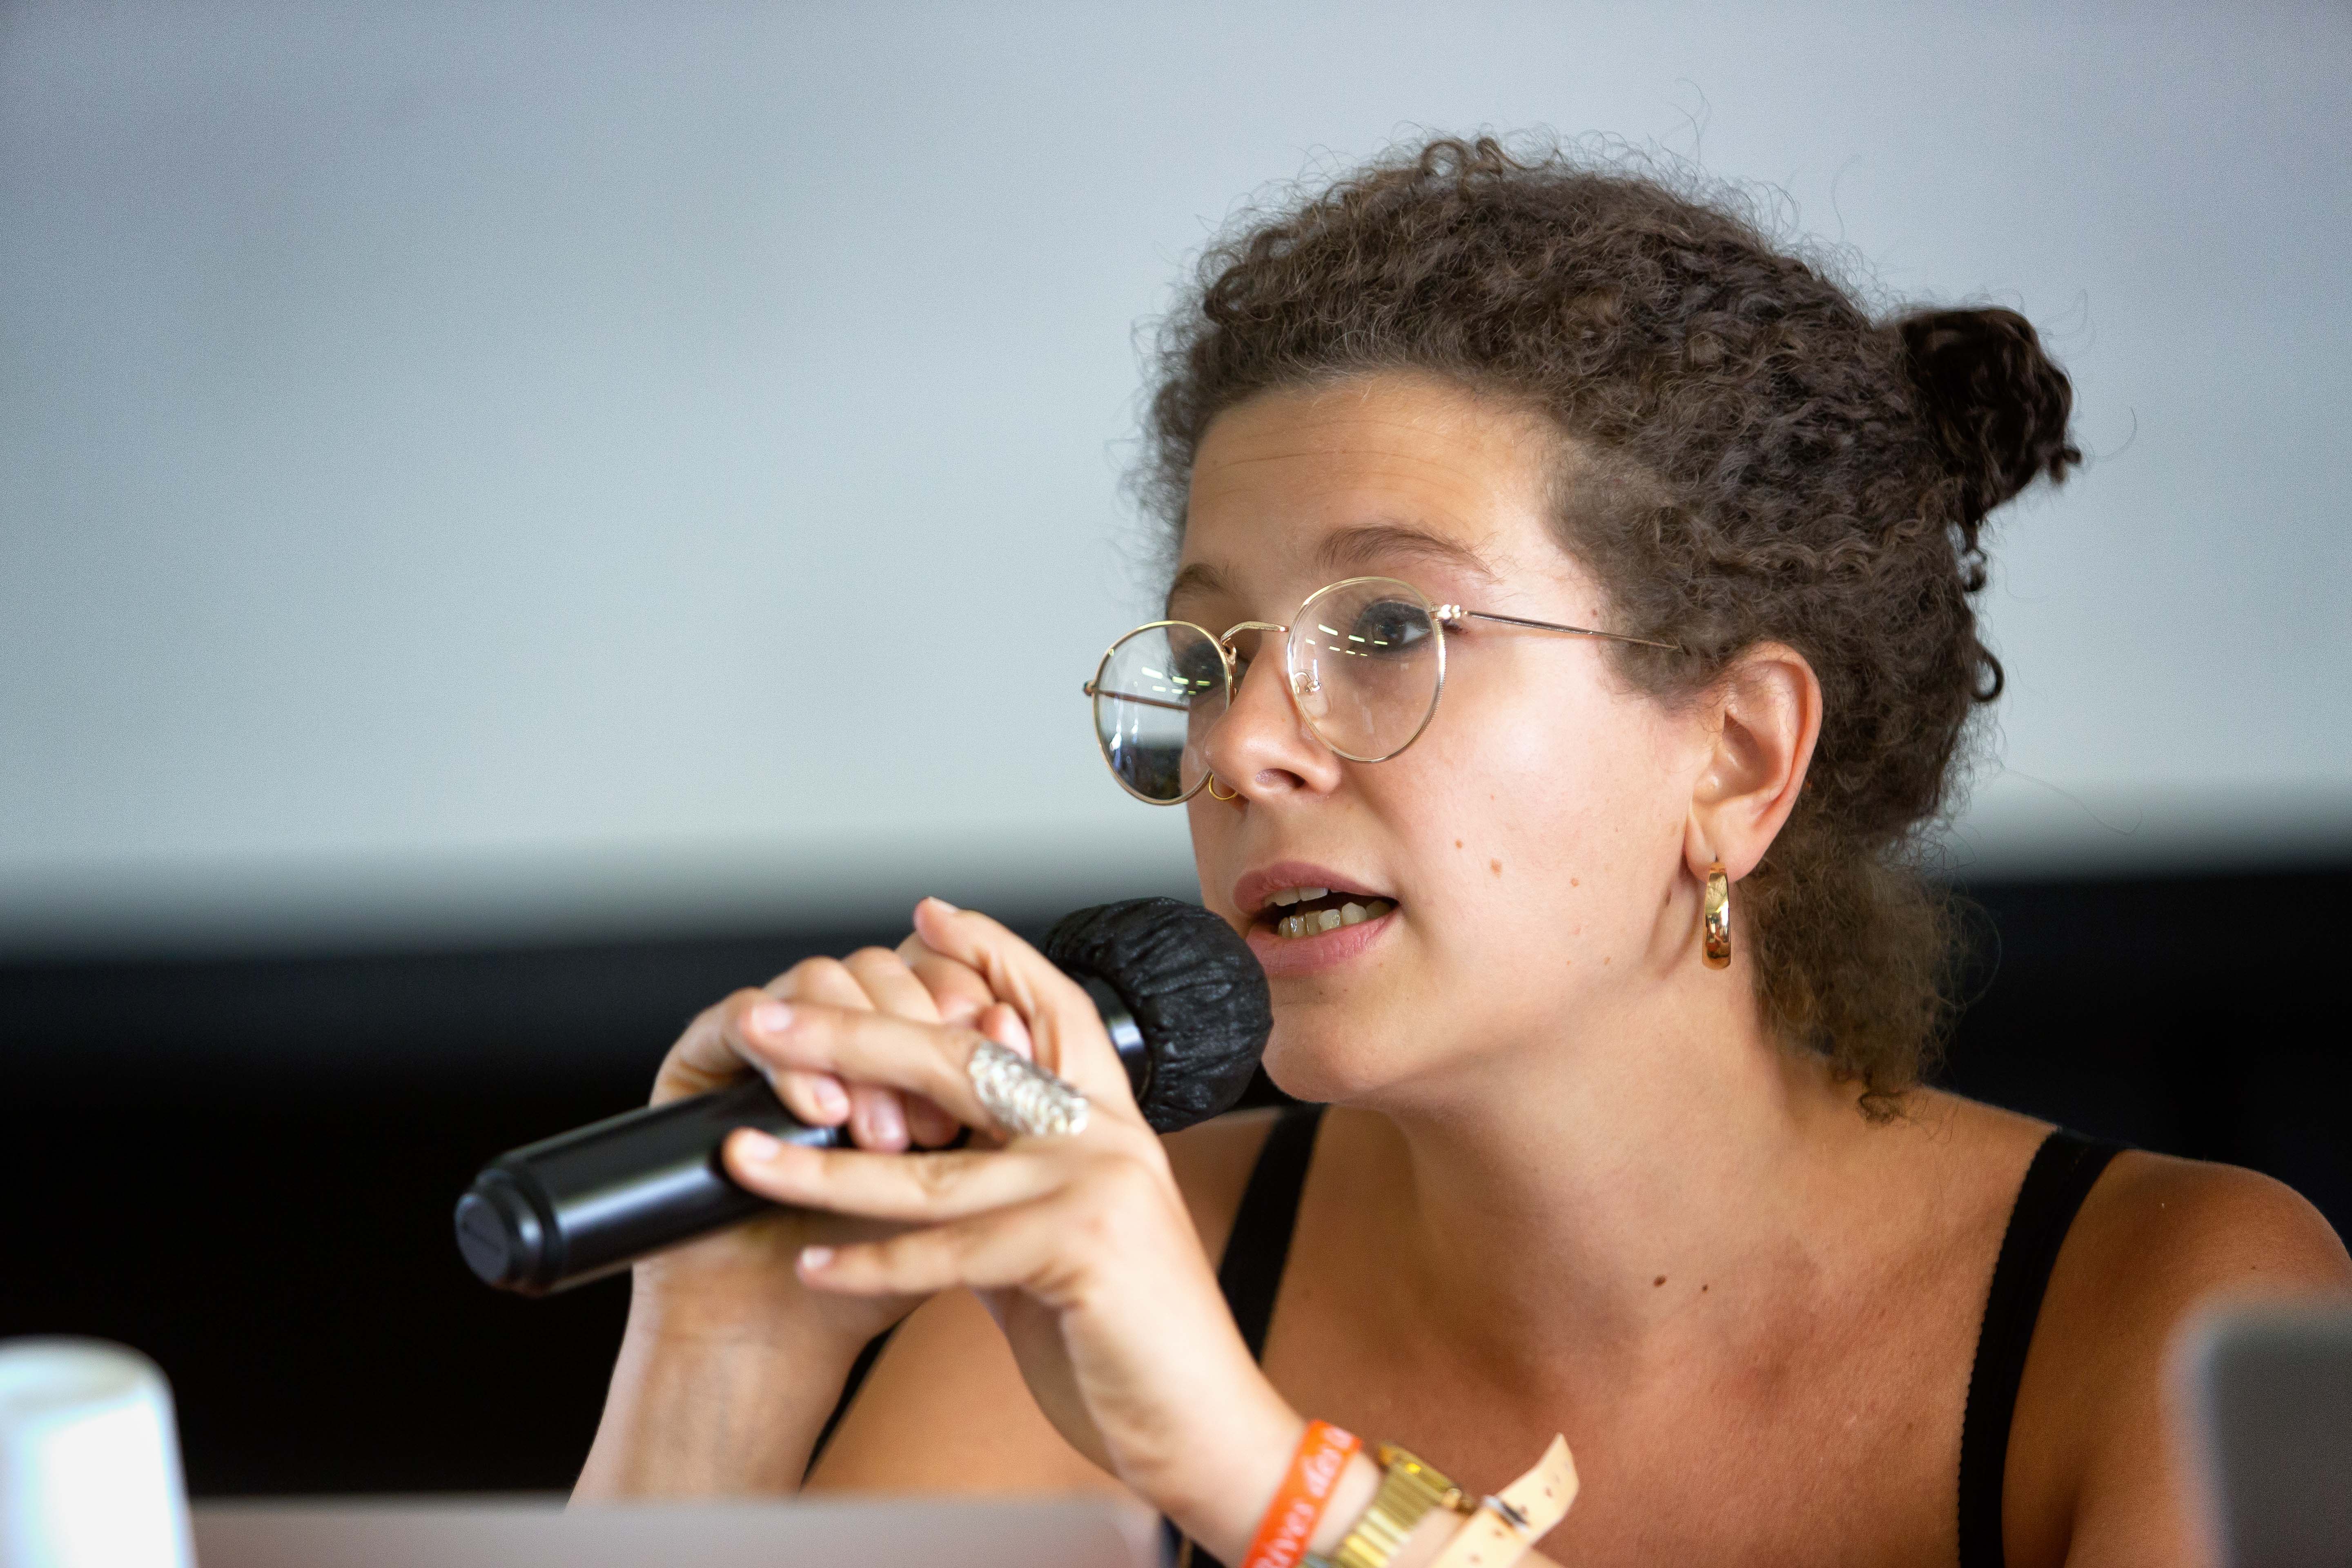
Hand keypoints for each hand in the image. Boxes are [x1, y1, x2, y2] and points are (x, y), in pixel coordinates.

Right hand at [578, 916, 1041, 1499]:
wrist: (789, 1328)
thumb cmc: (880, 1264)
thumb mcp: (963, 1183)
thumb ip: (992, 1107)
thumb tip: (1015, 1021)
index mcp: (897, 1042)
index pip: (937, 966)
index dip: (971, 988)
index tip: (999, 1040)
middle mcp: (832, 1028)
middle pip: (886, 965)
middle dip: (920, 1027)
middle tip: (938, 1117)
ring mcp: (769, 1038)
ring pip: (822, 977)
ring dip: (860, 1050)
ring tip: (878, 1134)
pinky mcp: (704, 1057)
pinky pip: (742, 1016)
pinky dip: (786, 1057)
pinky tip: (818, 1108)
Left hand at [716, 898, 1303, 1554]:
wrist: (1202, 1426)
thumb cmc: (1127, 1338)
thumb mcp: (1061, 1239)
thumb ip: (1007, 1187)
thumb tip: (927, 1160)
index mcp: (1107, 1121)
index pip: (1049, 1006)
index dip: (990, 952)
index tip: (924, 916)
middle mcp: (1104, 1136)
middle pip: (965, 1059)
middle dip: (853, 1034)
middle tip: (768, 1020)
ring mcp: (1094, 1187)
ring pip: (932, 1167)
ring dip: (821, 1164)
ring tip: (744, 1154)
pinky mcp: (1078, 1250)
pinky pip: (947, 1254)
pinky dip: (869, 1266)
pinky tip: (808, 1263)